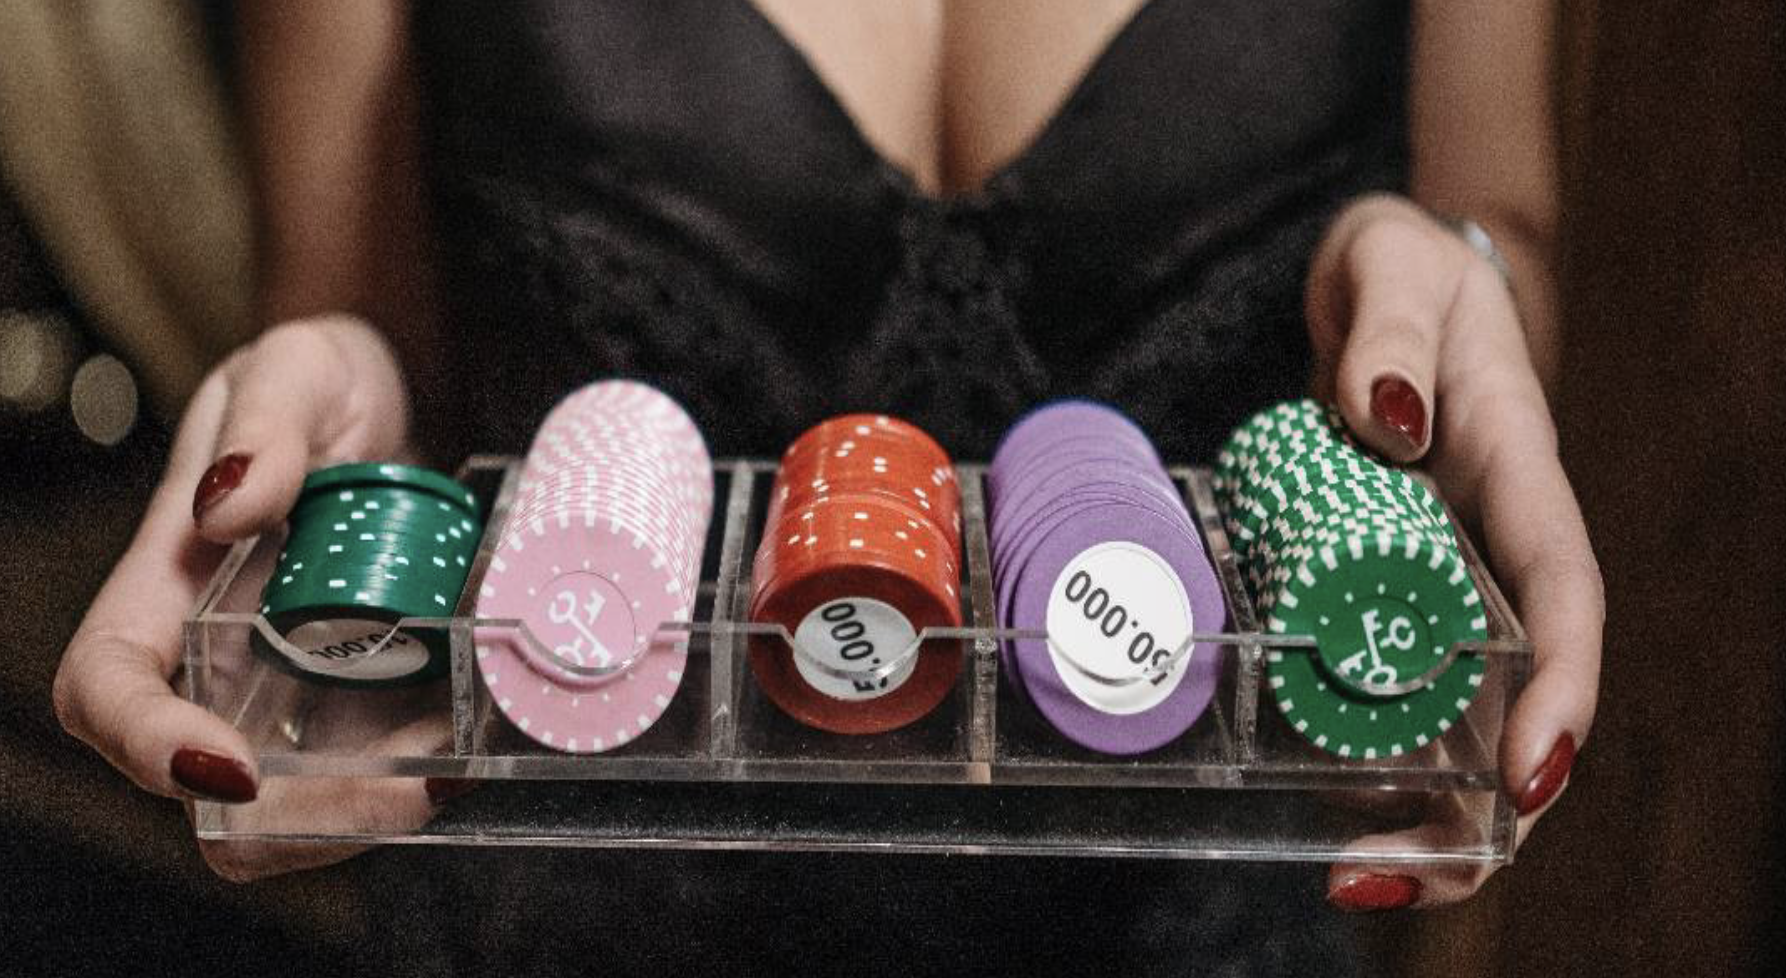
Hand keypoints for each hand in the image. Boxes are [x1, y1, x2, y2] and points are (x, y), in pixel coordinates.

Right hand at [52, 315, 451, 880]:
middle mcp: (214, 659)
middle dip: (306, 817)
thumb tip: (232, 503)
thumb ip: (266, 423)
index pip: (106, 689)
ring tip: (463, 763)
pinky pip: (381, 768)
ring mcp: (288, 689)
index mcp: (163, 586)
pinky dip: (428, 771)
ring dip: (381, 808)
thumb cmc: (317, 383)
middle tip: (415, 787)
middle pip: (210, 793)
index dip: (149, 745)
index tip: (232, 768)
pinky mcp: (364, 697)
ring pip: (302, 806)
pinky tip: (485, 737)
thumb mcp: (295, 370)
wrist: (392, 400)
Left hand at [1302, 194, 1603, 908]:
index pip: (1564, 595)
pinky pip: (1381, 680)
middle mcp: (1487, 545)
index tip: (1530, 782)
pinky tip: (1313, 809)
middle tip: (1386, 877)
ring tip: (1350, 879)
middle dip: (1482, 806)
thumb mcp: (1390, 267)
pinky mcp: (1375, 587)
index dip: (1563, 695)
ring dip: (1421, 809)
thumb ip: (1389, 329)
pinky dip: (1359, 751)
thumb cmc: (1396, 269)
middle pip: (1520, 695)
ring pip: (1456, 711)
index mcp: (1516, 474)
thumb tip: (1393, 419)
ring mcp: (1433, 575)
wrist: (1372, 286)